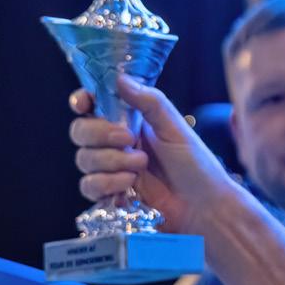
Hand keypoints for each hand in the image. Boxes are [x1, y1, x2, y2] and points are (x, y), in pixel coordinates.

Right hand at [69, 76, 231, 236]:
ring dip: (111, 162)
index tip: (85, 104)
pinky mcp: (110, 194)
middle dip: (100, 134)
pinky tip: (130, 186)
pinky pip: (89, 186)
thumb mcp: (176, 128)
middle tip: (129, 139)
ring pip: (84, 159)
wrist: (203, 206)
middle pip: (81, 131)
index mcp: (130, 121)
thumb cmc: (196, 165)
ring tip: (140, 167)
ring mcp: (111, 170)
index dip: (82, 102)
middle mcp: (116, 144)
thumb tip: (120, 78)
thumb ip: (149, 102)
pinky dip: (107, 184)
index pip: (93, 106)